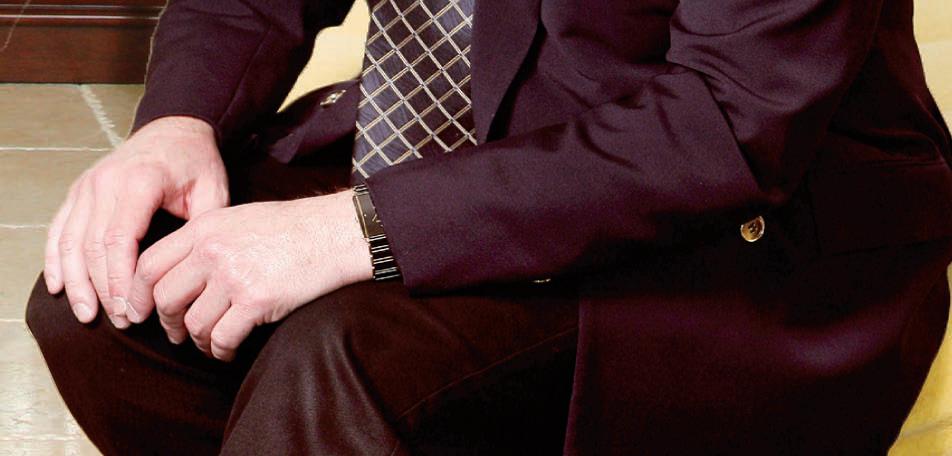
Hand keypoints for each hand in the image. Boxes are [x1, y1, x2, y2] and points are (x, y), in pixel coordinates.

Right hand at [44, 116, 227, 328]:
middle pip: (92, 247)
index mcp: (139, 182)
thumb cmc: (197, 162)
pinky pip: (59, 229)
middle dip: (104, 290)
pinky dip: (56, 260)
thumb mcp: (213, 190)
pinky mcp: (78, 191)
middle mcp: (105, 183)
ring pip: (70, 242)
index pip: (120, 241)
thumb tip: (197, 271)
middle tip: (122, 321)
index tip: (136, 311)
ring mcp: (87, 186)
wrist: (174, 128)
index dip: (123, 281)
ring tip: (88, 315)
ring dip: (77, 282)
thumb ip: (205, 227)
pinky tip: (59, 288)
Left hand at [127, 190, 372, 360]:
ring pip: (193, 322)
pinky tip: (228, 351)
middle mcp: (213, 250)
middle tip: (176, 333)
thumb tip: (178, 274)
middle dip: (167, 322)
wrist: (335, 232)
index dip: (136, 294)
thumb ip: (206, 239)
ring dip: (197, 341)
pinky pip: (222, 337)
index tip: (139, 311)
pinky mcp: (256, 300)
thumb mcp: (239, 218)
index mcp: (205, 227)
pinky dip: (221, 351)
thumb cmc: (294, 227)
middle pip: (165, 297)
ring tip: (209, 344)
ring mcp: (234, 275)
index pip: (150, 264)